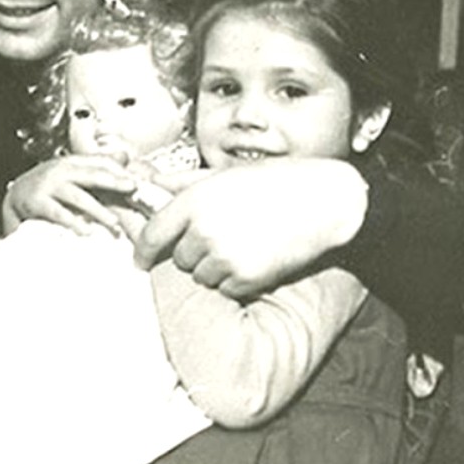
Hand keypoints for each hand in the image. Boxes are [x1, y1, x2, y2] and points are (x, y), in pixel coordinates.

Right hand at [1, 154, 135, 235]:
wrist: (14, 200)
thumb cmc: (47, 189)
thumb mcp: (72, 175)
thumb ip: (97, 168)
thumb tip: (124, 156)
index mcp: (72, 163)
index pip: (100, 162)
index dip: (120, 171)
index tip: (138, 182)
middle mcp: (60, 170)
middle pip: (92, 174)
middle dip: (114, 181)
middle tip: (133, 189)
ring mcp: (47, 186)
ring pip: (77, 196)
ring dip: (97, 210)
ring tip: (113, 223)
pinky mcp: (36, 202)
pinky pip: (57, 213)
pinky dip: (72, 222)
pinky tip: (85, 232)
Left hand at [131, 159, 368, 297]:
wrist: (322, 202)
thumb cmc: (273, 182)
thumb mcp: (224, 175)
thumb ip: (183, 182)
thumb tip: (151, 181)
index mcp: (194, 201)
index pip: (153, 234)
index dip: (143, 250)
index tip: (141, 260)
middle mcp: (204, 230)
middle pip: (179, 258)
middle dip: (192, 253)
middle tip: (218, 239)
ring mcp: (224, 256)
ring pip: (201, 275)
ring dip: (213, 267)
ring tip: (240, 245)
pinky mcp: (246, 278)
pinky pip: (225, 288)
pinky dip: (234, 280)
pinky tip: (254, 257)